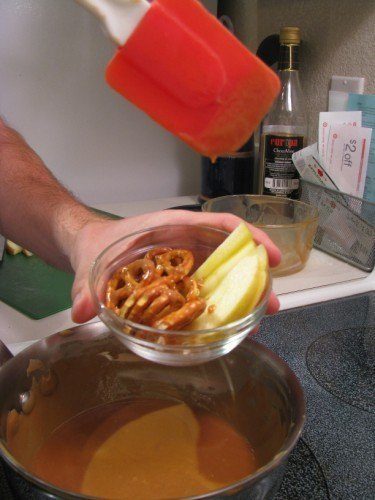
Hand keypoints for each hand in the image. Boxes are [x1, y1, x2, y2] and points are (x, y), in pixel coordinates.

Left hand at [70, 210, 280, 323]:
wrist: (89, 250)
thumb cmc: (96, 246)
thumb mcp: (90, 263)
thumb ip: (85, 287)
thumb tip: (83, 311)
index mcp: (171, 228)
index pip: (218, 224)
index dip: (249, 237)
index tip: (269, 255)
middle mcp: (185, 244)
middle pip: (229, 254)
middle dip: (254, 276)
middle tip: (270, 304)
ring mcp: (185, 265)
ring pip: (222, 274)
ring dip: (243, 295)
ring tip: (258, 320)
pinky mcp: (180, 283)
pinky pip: (207, 290)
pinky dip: (221, 304)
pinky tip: (228, 325)